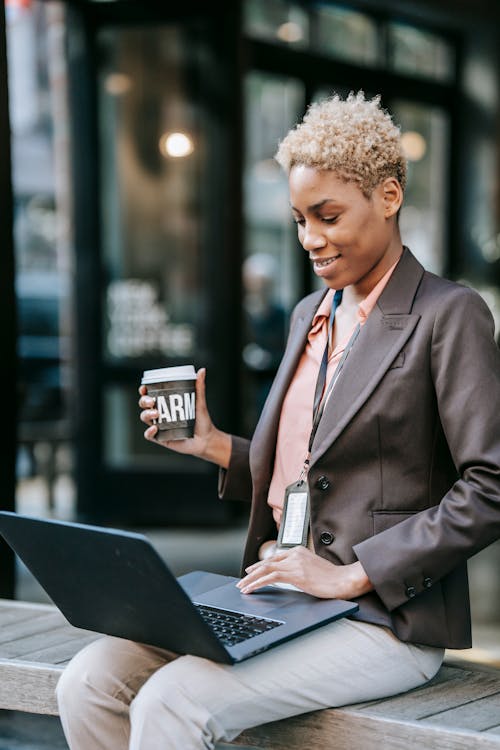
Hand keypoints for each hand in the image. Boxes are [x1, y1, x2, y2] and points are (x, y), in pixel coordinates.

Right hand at [138, 368, 230, 467]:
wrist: (206, 440)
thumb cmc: (202, 421)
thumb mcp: (200, 403)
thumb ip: (199, 388)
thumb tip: (202, 370)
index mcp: (166, 404)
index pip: (150, 395)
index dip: (144, 390)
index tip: (144, 387)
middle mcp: (160, 414)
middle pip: (144, 405)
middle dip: (144, 401)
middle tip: (152, 401)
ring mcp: (160, 426)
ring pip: (145, 418)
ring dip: (146, 414)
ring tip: (155, 413)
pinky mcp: (161, 438)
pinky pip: (149, 435)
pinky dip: (149, 432)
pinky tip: (155, 428)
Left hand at [236, 546, 372, 599]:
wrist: (343, 580)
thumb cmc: (332, 578)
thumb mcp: (313, 569)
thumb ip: (300, 569)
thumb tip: (290, 577)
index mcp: (299, 550)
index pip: (275, 557)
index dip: (262, 565)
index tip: (252, 571)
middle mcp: (295, 554)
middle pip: (268, 562)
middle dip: (253, 572)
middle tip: (242, 580)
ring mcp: (294, 563)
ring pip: (266, 569)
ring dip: (251, 579)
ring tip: (242, 587)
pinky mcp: (294, 574)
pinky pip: (270, 577)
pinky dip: (258, 583)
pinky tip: (251, 589)